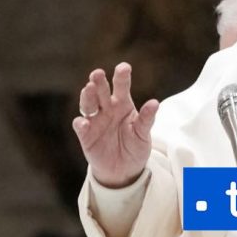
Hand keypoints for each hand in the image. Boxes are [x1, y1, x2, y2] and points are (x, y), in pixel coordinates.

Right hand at [72, 62, 158, 187]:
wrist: (125, 169)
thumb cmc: (136, 145)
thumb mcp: (143, 133)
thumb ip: (146, 118)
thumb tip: (154, 103)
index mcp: (123, 103)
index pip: (121, 86)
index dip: (121, 76)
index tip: (124, 67)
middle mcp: (107, 108)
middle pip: (101, 91)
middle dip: (98, 82)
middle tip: (97, 73)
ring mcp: (95, 121)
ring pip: (88, 104)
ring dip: (87, 96)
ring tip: (89, 89)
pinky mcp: (86, 136)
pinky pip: (81, 127)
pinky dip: (81, 123)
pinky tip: (83, 122)